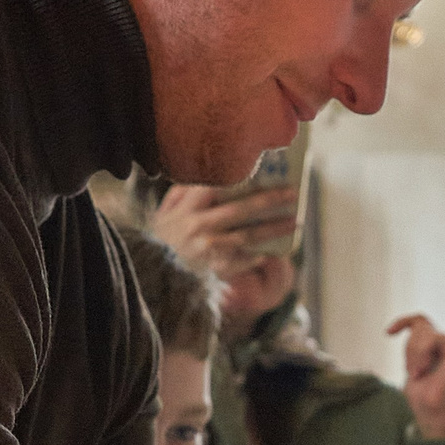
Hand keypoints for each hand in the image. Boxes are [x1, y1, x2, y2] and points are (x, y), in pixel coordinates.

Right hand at [152, 182, 299, 325]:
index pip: (217, 186)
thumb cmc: (163, 240)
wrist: (151, 274)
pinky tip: (270, 251)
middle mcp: (198, 227)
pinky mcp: (214, 269)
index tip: (265, 170)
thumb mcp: (165, 213)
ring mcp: (208, 250)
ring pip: (248, 236)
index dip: (242, 178)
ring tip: (293, 222)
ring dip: (274, 229)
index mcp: (187, 209)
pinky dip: (256, 256)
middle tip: (293, 194)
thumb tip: (210, 178)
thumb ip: (183, 194)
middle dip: (270, 200)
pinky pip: (242, 261)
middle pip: (241, 210)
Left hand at [390, 314, 444, 439]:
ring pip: (425, 332)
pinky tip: (424, 370)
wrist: (432, 414)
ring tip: (419, 374)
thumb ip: (418, 345)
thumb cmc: (423, 396)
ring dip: (414, 354)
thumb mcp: (414, 364)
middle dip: (409, 349)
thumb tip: (417, 324)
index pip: (422, 322)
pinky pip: (433, 338)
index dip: (404, 322)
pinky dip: (422, 354)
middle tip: (414, 373)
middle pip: (421, 327)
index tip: (388, 333)